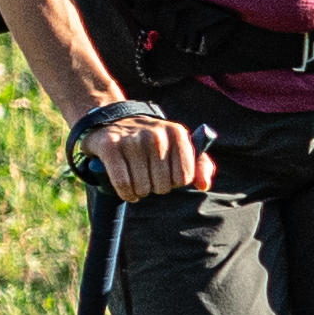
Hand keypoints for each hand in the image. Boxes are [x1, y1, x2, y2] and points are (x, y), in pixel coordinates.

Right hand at [74, 105, 213, 199]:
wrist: (114, 120)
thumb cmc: (152, 141)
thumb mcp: (180, 146)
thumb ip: (200, 164)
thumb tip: (203, 185)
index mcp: (177, 134)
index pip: (184, 178)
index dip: (174, 182)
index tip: (166, 174)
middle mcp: (156, 135)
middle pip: (163, 186)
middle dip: (156, 187)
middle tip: (148, 177)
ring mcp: (132, 140)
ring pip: (142, 187)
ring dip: (139, 192)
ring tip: (137, 181)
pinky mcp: (110, 146)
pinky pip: (123, 184)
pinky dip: (125, 193)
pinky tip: (127, 192)